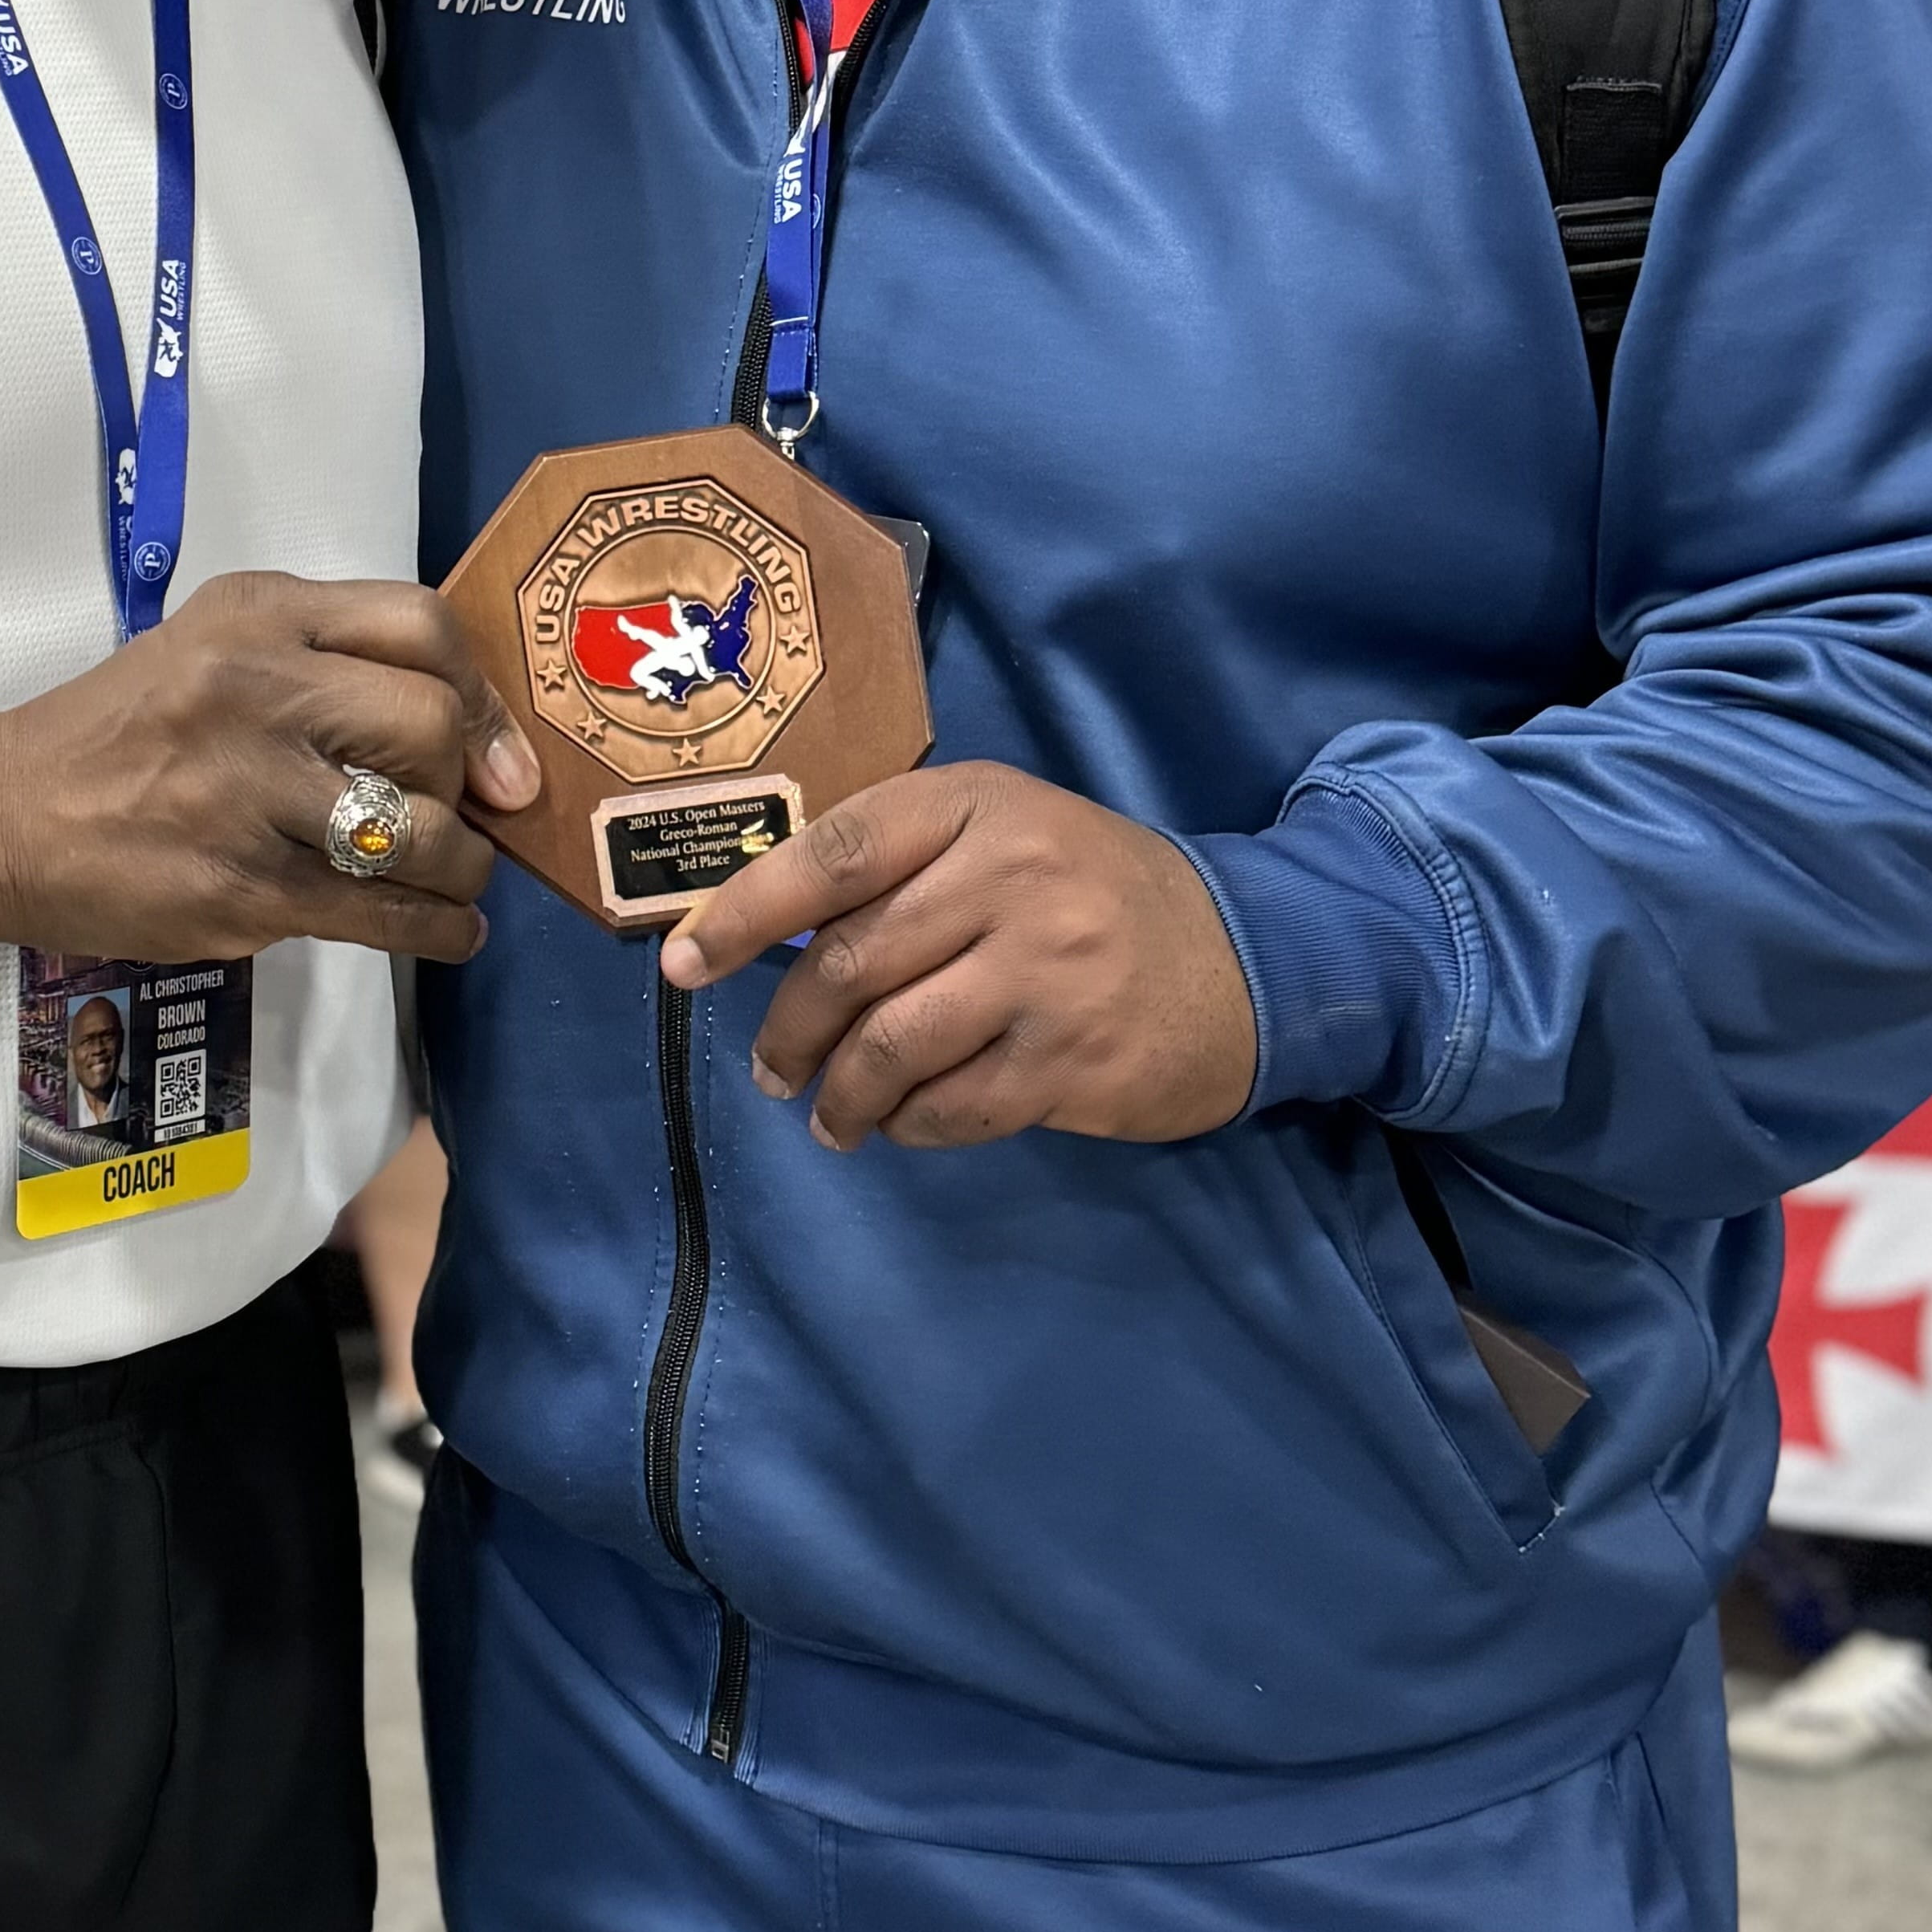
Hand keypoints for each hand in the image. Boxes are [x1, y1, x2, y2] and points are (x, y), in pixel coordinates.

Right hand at [0, 574, 541, 967]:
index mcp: (255, 616)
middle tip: (460, 812)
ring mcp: (246, 794)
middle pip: (431, 725)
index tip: (492, 745)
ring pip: (418, 831)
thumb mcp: (213, 648)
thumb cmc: (120, 733)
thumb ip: (328, 664)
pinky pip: (381, 915)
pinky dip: (438, 930)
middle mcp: (255, 691)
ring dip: (460, 865)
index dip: (480, 693)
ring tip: (448, 876)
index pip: (419, 625)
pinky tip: (447, 931)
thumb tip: (476, 743)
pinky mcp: (240, 891)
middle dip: (467, 781)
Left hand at [659, 764, 1256, 1149]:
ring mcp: (1047, 971)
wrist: (1249, 959)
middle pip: (849, 960)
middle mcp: (1011, 877)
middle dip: (787, 1027)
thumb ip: (903, 864)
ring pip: (890, 1044)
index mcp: (979, 806)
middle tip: (770, 1068)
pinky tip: (904, 1124)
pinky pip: (953, 1106)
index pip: (833, 853)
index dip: (742, 911)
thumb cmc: (1097, 895)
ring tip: (828, 1115)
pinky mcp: (1073, 1058)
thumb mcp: (1008, 836)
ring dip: (839, 1093)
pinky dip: (909, 1125)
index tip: (682, 964)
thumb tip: (763, 926)